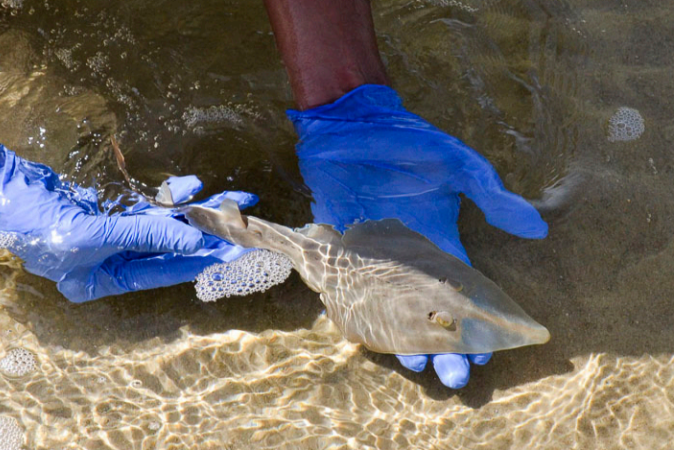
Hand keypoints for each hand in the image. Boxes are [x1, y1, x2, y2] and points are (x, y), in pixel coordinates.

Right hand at [0, 141, 256, 301]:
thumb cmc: (37, 221)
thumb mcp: (92, 233)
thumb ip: (144, 236)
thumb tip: (192, 240)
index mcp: (100, 282)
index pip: (160, 273)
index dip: (196, 261)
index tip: (230, 251)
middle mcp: (107, 262)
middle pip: (167, 250)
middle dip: (203, 234)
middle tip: (241, 223)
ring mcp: (108, 235)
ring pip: (161, 225)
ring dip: (192, 211)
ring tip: (228, 198)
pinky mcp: (107, 210)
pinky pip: (145, 206)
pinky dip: (166, 196)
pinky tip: (189, 186)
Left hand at [288, 84, 546, 387]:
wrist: (350, 120)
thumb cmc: (407, 138)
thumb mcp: (455, 163)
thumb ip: (488, 195)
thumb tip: (536, 231)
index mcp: (436, 240)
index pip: (460, 292)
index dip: (474, 324)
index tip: (488, 353)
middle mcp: (403, 255)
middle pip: (424, 311)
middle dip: (440, 344)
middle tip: (452, 375)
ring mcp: (368, 254)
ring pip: (386, 308)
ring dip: (399, 336)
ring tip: (414, 362)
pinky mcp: (333, 246)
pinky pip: (343, 286)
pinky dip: (350, 310)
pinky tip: (360, 334)